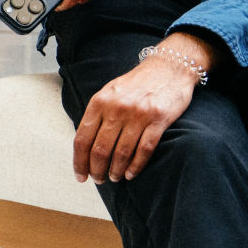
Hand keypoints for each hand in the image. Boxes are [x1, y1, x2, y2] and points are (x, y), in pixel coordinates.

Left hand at [70, 40, 211, 182]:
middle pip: (100, 149)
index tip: (80, 175)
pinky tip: (131, 174)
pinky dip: (136, 166)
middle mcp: (116, 108)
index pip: (82, 138)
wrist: (169, 68)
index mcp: (99, 101)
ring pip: (121, 152)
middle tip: (98, 180)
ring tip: (114, 178)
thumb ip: (98, 114)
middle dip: (97, 170)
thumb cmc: (137, 84)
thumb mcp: (110, 92)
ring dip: (115, 170)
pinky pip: (144, 149)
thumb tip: (85, 144)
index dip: (79, 161)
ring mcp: (138, 114)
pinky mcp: (158, 119)